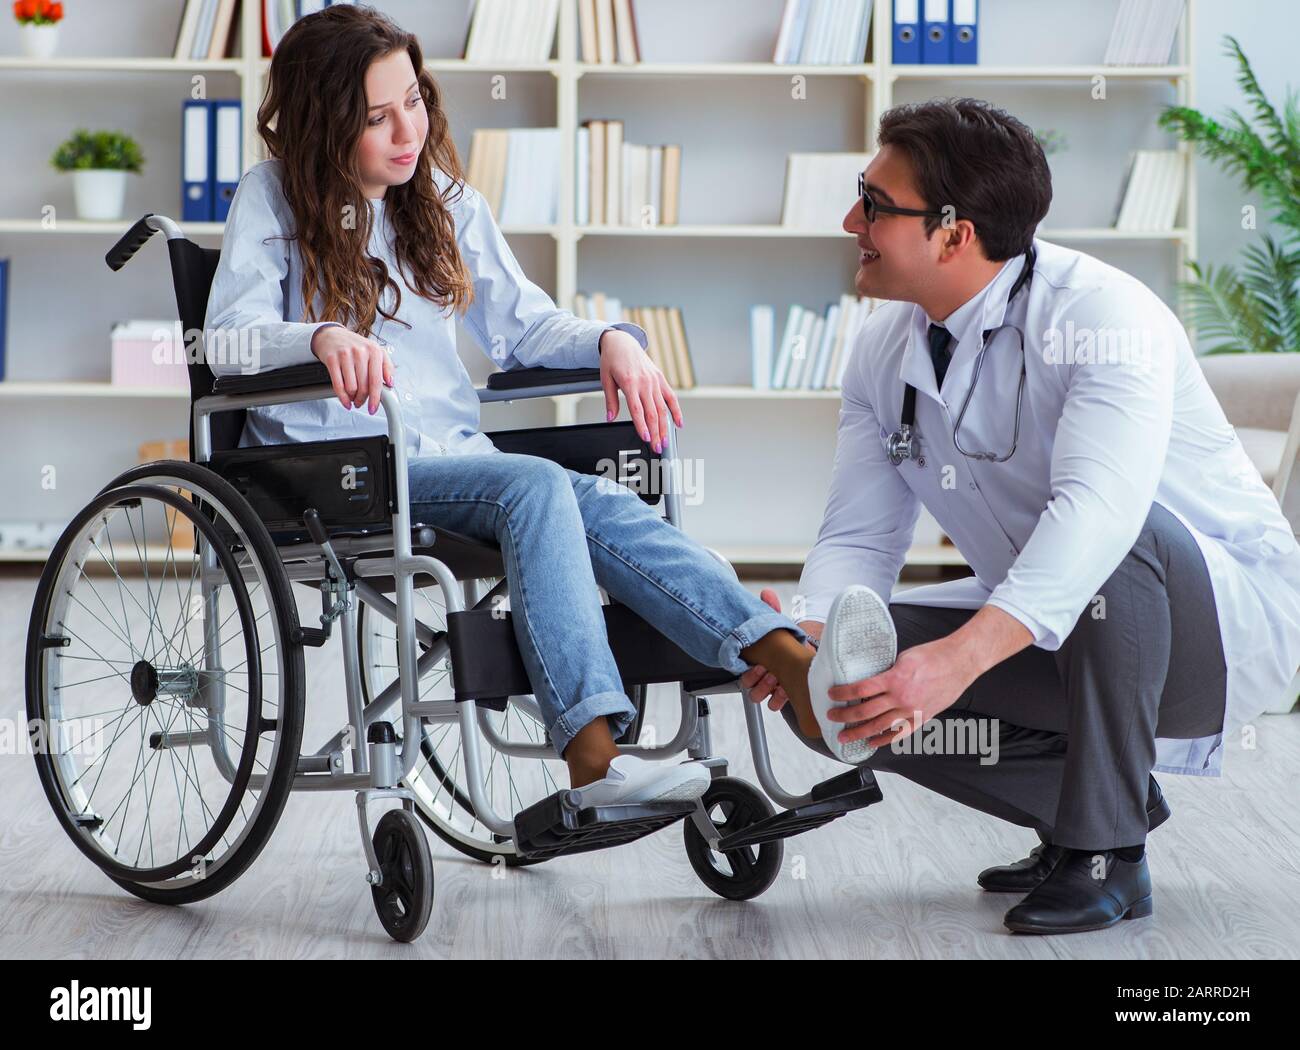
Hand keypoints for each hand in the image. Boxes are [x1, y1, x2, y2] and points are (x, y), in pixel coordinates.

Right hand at [311, 324, 393, 413]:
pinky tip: (345, 401)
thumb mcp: (375, 352)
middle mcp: (360, 352)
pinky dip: (342, 397)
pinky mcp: (332, 359)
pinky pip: (338, 384)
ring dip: (352, 398)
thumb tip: (390, 383)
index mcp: (374, 351)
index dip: (375, 398)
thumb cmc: (356, 346)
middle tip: (361, 402)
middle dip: (362, 399)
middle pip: (364, 386)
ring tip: (353, 398)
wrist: (332, 335)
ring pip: (351, 387)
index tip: (373, 408)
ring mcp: (345, 355)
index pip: (376, 380)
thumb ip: (387, 367)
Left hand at [599, 329, 681, 453]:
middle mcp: (645, 382)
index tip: (646, 438)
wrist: (622, 342)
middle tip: (657, 447)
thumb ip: (610, 400)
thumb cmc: (612, 360)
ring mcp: (655, 381)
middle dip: (656, 432)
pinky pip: (671, 397)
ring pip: (662, 408)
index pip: (637, 409)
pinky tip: (678, 424)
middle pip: (652, 412)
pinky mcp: (661, 379)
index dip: (642, 426)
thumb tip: (610, 418)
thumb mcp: (605, 379)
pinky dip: (676, 411)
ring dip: (664, 427)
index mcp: (630, 382)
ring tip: (665, 441)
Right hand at [739, 589, 818, 711]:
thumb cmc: (789, 639)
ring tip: (776, 679)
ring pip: (758, 695)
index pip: (742, 669)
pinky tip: (785, 691)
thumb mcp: (780, 624)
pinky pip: (774, 703)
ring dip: (765, 688)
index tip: (757, 663)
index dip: (747, 670)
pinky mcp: (784, 694)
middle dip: (756, 678)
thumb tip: (766, 593)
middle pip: (747, 684)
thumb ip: (771, 609)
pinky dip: (777, 698)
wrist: (808, 651)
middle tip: (766, 670)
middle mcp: (761, 674)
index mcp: (756, 658)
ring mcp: (771, 685)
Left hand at [825, 636, 978, 748]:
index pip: (860, 689)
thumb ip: (886, 672)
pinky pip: (900, 733)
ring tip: (845, 737)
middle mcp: (901, 698)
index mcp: (894, 679)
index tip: (832, 694)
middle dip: (844, 716)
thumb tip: (871, 682)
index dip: (842, 693)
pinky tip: (872, 742)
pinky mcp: (922, 718)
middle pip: (865, 711)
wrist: (959, 662)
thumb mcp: (902, 658)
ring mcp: (912, 711)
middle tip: (831, 717)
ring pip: (879, 727)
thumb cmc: (932, 655)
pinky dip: (884, 740)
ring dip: (859, 733)